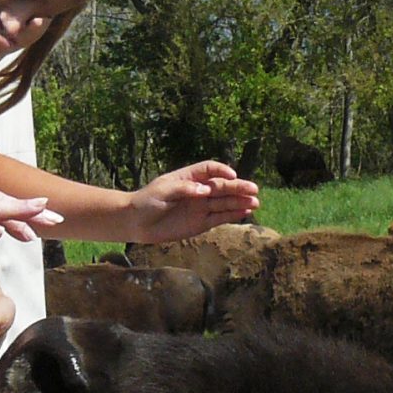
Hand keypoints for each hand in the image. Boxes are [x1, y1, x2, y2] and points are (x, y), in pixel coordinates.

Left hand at [125, 161, 261, 243]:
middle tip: (254, 190)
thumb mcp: (162, 192)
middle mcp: (198, 190)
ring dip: (240, 202)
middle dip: (238, 188)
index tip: (231, 176)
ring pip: (224, 202)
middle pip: (222, 186)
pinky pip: (220, 217)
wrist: (137, 223)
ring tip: (255, 202)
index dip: (222, 171)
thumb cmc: (146, 202)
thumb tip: (205, 190)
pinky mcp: (201, 223)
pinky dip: (232, 215)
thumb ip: (184, 190)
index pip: (209, 169)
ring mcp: (200, 207)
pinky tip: (245, 212)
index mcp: (188, 177)